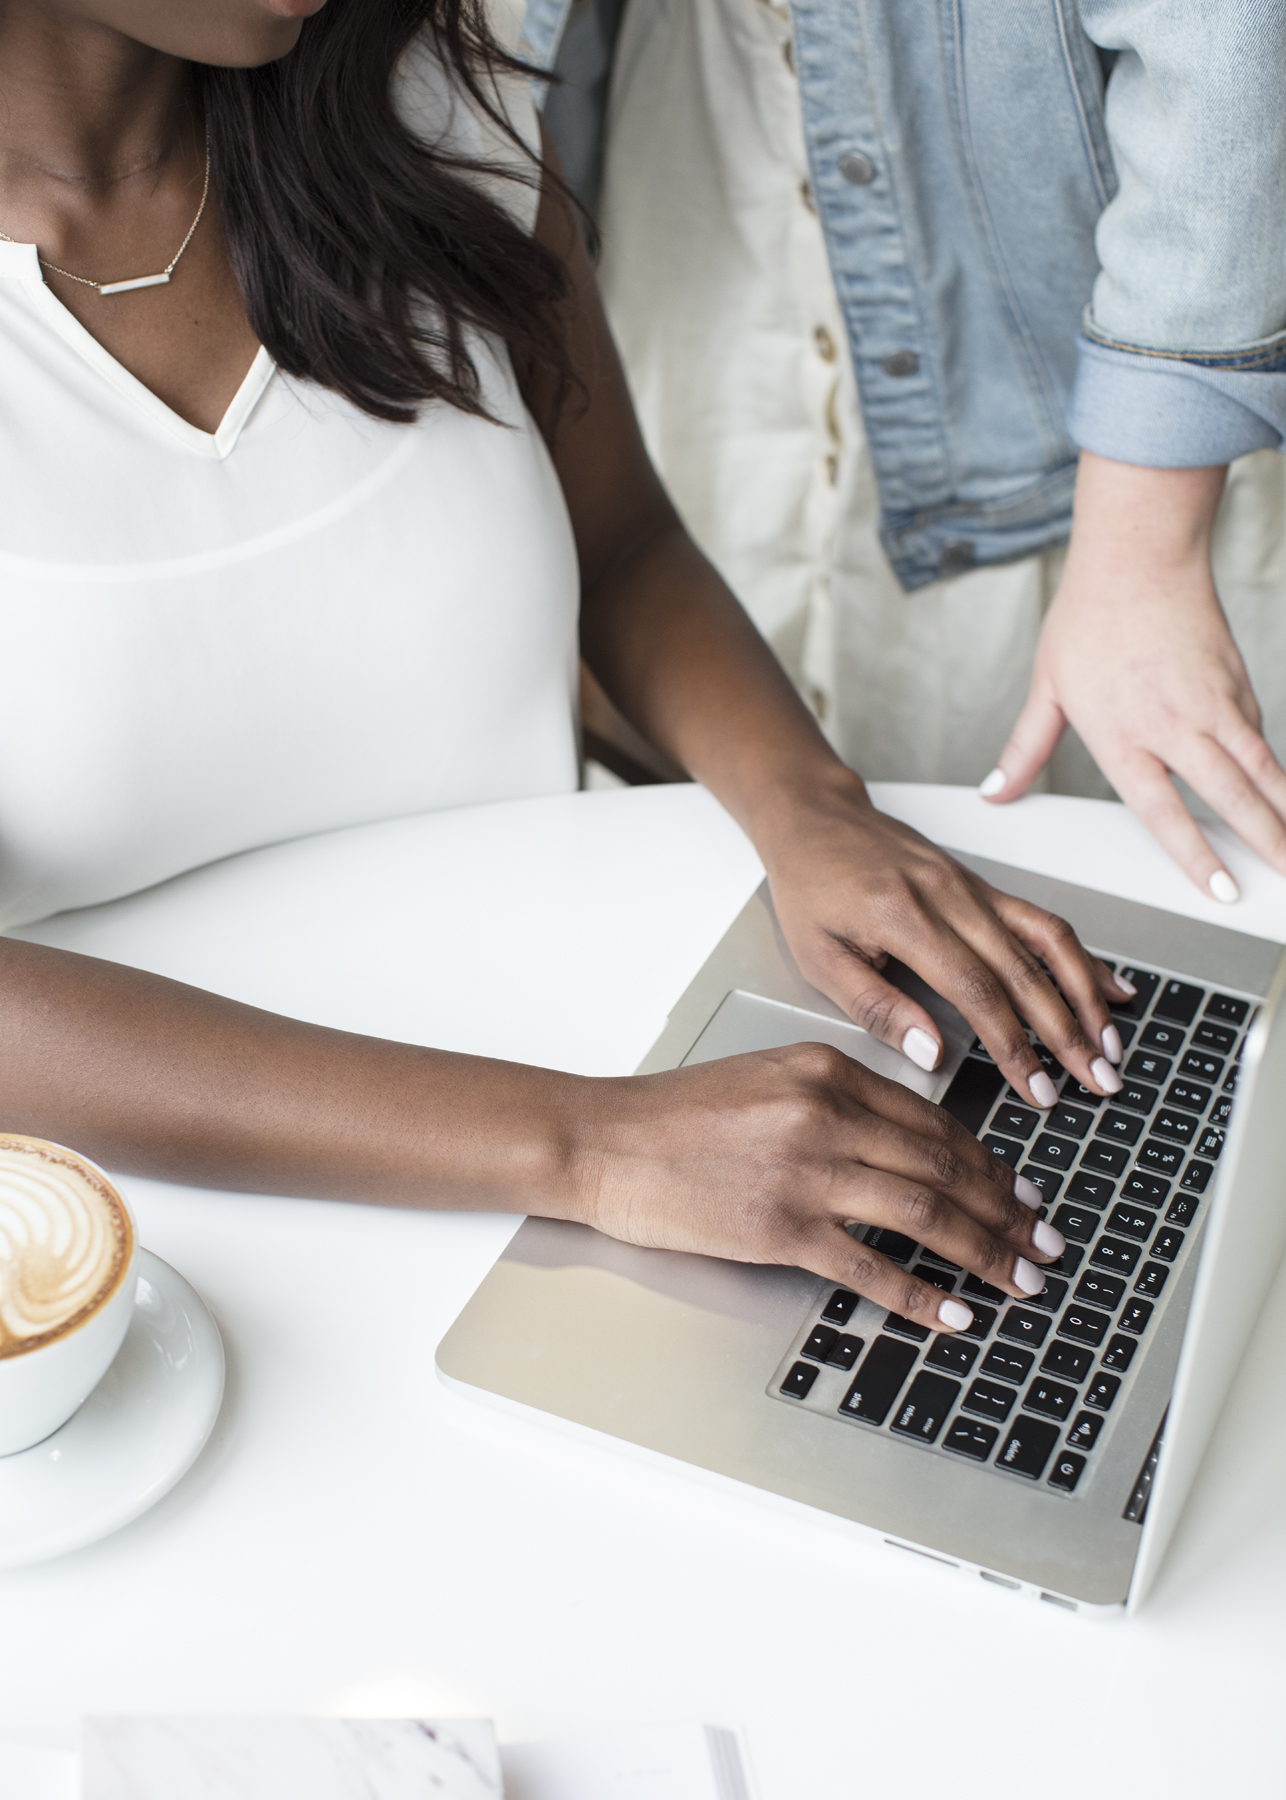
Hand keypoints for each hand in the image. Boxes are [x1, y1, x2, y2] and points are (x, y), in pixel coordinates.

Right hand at [573, 1044, 1065, 1329]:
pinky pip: (871, 1265)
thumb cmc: (676, 1116)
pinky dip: (923, 1294)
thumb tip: (910, 1147)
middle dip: (1005, 1211)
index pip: (933, 1121)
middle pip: (944, 1166)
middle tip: (1043, 1243)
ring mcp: (805, 1173)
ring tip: (1020, 1278)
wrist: (606, 1142)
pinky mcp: (779, 1229)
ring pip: (924, 1212)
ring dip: (985, 1251)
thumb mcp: (768, 1079)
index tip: (1019, 1194)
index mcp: (827, 1071)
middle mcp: (825, 1114)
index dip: (988, 1164)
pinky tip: (955, 1312)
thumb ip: (837, 1102)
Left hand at [749, 772, 1129, 1106]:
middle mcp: (950, 898)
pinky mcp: (982, 885)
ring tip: (1111, 1045)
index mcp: (905, 918)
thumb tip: (933, 1053)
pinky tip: (1110, 986)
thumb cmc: (811, 887)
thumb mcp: (818, 957)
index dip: (1014, 1046)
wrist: (817, 818)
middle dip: (1069, 1034)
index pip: (977, 992)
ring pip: (1048, 942)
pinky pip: (1041, 921)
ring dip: (1087, 997)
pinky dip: (1080, 956)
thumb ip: (876, 1008)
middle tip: (1099, 1082)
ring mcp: (972, 888)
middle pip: (1026, 973)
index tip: (1038, 1089)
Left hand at [982, 453, 1285, 900]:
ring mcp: (1214, 704)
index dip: (1197, 856)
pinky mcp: (1238, 683)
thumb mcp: (1048, 688)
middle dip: (1265, 843)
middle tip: (1285, 880)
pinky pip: (1259, 735)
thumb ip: (1025, 750)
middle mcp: (1175, 725)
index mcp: (1124, 736)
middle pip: (1230, 796)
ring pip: (1262, 768)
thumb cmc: (1089, 619)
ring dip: (1285, 811)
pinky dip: (1275, 768)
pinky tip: (1281, 794)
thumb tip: (995, 792)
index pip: (1165, 811)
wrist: (1140, 556)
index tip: (1223, 889)